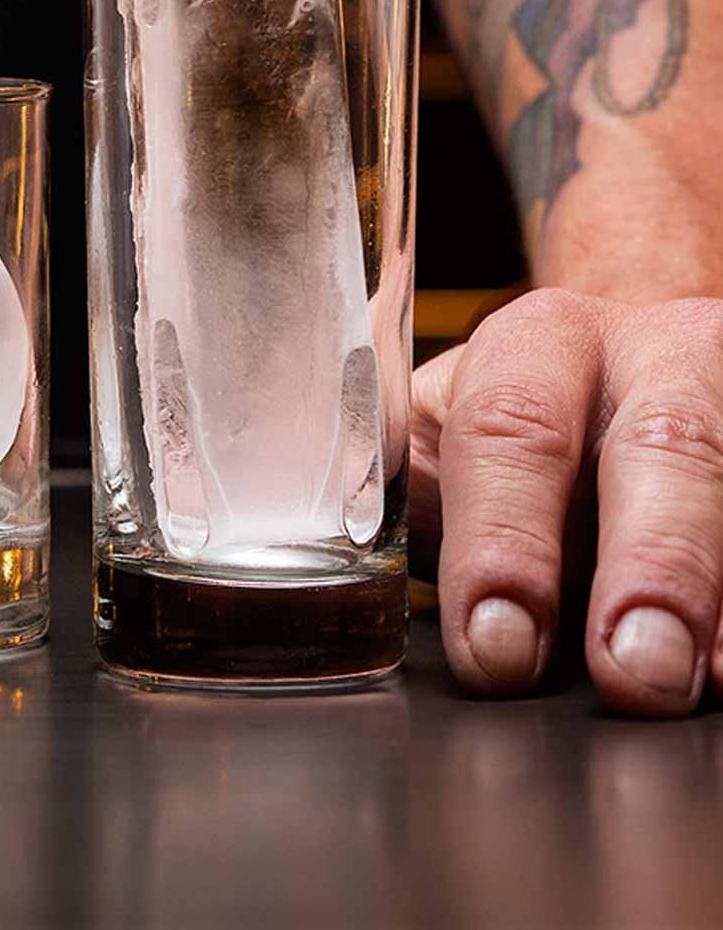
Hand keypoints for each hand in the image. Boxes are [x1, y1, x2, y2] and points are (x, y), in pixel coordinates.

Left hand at [413, 288, 722, 715]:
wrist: (638, 372)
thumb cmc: (525, 434)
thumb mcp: (452, 441)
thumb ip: (411, 499)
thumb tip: (337, 582)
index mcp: (535, 344)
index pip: (510, 429)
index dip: (504, 541)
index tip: (498, 645)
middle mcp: (653, 350)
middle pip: (664, 447)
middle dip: (653, 566)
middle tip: (636, 674)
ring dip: (722, 587)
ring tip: (712, 676)